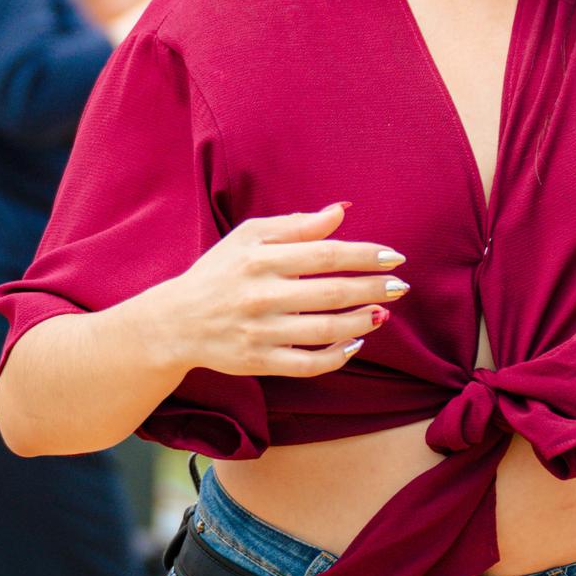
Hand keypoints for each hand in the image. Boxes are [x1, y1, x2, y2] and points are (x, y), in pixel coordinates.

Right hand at [145, 204, 404, 378]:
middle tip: (400, 285)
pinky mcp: (259, 362)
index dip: (364, 255)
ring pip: (325, 330)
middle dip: (373, 288)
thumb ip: (296, 225)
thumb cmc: (218, 272)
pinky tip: (355, 343)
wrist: (175, 322)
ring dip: (362, 321)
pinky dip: (337, 356)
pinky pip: (309, 364)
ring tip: (382, 313)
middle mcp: (261, 295)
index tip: (393, 256)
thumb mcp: (248, 237)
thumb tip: (340, 211)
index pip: (324, 254)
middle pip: (332, 292)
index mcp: (260, 258)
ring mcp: (261, 332)